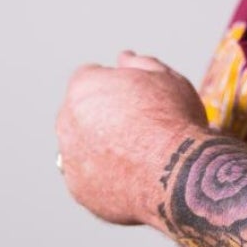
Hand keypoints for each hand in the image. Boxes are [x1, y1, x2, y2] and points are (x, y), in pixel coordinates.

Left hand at [56, 51, 209, 227]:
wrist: (179, 175)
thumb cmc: (176, 122)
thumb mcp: (168, 80)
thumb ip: (141, 64)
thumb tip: (125, 57)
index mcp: (84, 87)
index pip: (88, 77)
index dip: (114, 85)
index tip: (135, 98)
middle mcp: (67, 121)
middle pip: (80, 113)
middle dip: (101, 116)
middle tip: (140, 129)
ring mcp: (70, 157)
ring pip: (81, 147)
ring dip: (99, 147)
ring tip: (138, 156)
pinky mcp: (79, 189)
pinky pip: (88, 178)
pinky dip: (104, 177)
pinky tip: (133, 177)